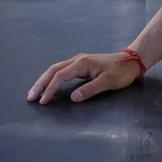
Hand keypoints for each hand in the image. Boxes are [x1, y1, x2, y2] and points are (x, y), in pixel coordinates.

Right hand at [27, 50, 142, 105]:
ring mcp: (78, 61)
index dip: (50, 89)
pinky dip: (52, 78)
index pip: (60, 76)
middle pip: (53, 70)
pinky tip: (48, 85)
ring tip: (34, 93)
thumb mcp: (108, 82)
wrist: (131, 60)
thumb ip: (90, 89)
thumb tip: (73, 98)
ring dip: (44, 80)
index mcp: (82, 63)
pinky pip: (61, 70)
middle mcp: (77, 59)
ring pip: (56, 69)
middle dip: (40, 84)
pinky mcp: (81, 64)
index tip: (43, 101)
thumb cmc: (121, 72)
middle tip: (30, 97)